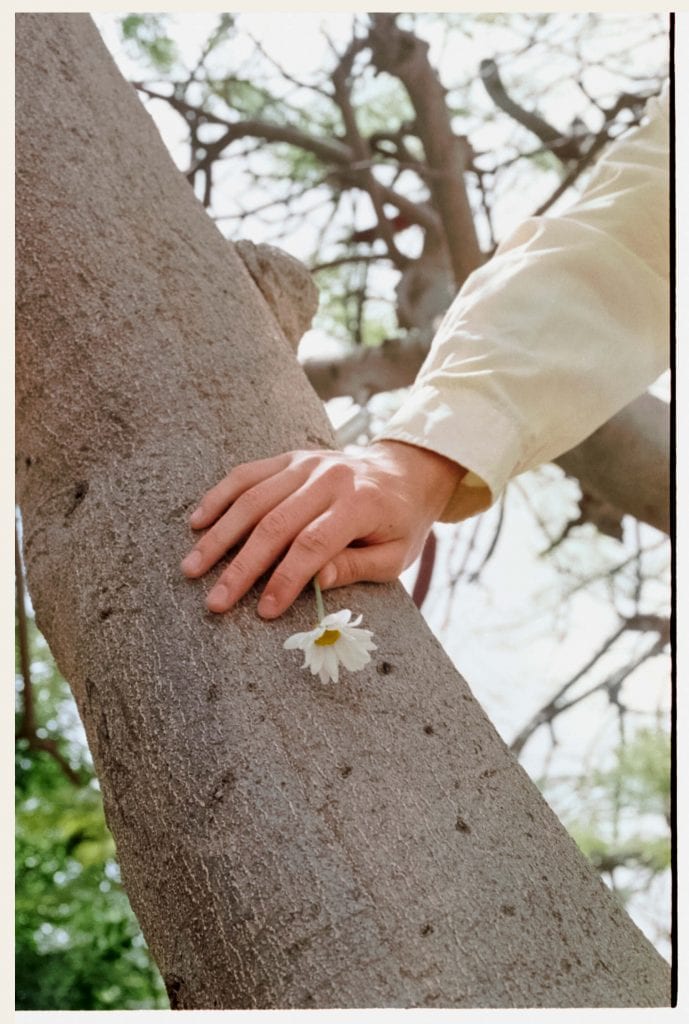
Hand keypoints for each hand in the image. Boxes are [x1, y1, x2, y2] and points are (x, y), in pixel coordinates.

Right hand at [181, 440, 465, 617]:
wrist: (404, 472)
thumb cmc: (398, 524)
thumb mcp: (394, 556)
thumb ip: (356, 567)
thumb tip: (316, 581)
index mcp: (361, 503)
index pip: (313, 544)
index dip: (286, 579)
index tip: (264, 610)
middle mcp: (329, 477)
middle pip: (275, 524)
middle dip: (241, 567)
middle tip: (215, 601)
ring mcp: (305, 464)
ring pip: (253, 499)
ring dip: (219, 536)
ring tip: (192, 568)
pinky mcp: (289, 458)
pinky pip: (247, 475)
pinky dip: (219, 498)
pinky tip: (197, 523)